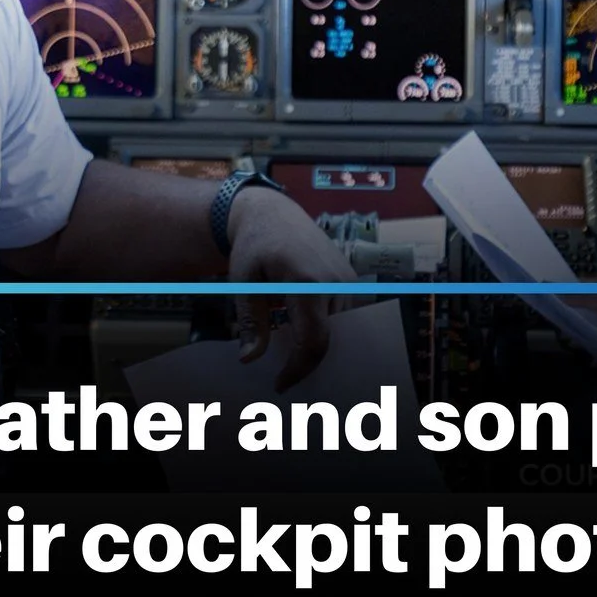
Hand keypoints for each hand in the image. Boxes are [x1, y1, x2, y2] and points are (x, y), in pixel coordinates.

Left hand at [226, 190, 355, 391]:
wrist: (273, 211)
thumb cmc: (254, 245)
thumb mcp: (244, 282)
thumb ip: (252, 322)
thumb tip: (250, 360)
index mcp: (307, 282)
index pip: (313, 341)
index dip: (299, 369)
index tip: (281, 385)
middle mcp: (336, 282)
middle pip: (332, 341)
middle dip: (312, 366)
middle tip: (288, 382)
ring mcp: (349, 280)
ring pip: (344, 332)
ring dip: (322, 350)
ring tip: (297, 365)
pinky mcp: (352, 280)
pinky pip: (348, 319)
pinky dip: (331, 334)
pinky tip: (307, 341)